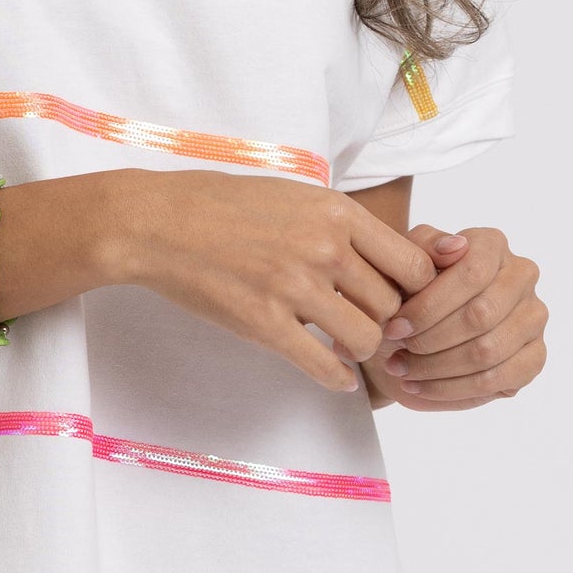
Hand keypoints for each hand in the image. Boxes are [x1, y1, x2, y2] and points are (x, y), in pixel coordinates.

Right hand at [111, 168, 438, 392]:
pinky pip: (324, 367)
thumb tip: (384, 256)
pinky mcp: (264, 323)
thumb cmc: (222, 203)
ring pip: (366, 339)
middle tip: (369, 325)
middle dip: (386, 321)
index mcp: (335, 211)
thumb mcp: (293, 194)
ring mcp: (294, 286)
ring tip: (345, 345)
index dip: (415, 289)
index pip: (412, 263)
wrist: (157, 221)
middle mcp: (323, 247)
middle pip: (393, 305)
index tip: (400, 297)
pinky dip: (337, 378)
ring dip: (361, 349)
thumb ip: (339, 223)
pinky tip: (335, 375)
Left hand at [367, 224, 547, 410]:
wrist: (417, 325)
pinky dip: (454, 389)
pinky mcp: (535, 356)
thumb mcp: (405, 261)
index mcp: (493, 244)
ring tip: (402, 370)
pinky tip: (421, 386)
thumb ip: (424, 247)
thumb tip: (455, 248)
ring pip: (488, 352)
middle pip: (481, 316)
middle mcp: (522, 276)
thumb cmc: (410, 288)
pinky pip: (499, 380)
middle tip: (395, 353)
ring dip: (437, 368)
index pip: (471, 274)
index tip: (393, 327)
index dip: (428, 306)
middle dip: (430, 340)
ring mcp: (534, 317)